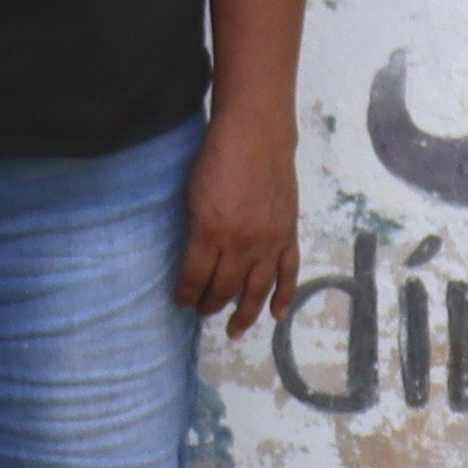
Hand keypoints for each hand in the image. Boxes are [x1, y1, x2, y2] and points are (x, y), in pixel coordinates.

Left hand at [177, 109, 296, 334]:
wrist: (256, 136)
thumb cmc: (217, 158)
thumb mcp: (192, 195)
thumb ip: (195, 230)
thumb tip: (194, 258)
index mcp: (211, 232)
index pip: (194, 277)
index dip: (185, 294)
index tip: (179, 301)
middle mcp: (241, 243)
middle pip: (223, 287)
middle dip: (209, 304)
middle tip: (202, 311)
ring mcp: (268, 241)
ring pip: (256, 290)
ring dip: (244, 314)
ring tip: (234, 331)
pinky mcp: (287, 234)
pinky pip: (288, 273)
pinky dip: (284, 296)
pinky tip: (277, 316)